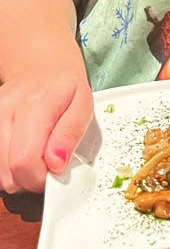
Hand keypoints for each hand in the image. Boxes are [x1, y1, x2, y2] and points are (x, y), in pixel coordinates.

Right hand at [0, 66, 93, 191]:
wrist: (41, 69)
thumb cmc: (65, 88)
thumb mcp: (83, 105)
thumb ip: (70, 134)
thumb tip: (56, 164)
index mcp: (34, 105)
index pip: (24, 160)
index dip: (40, 178)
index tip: (55, 173)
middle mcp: (4, 111)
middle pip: (7, 173)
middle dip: (30, 179)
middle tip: (47, 165)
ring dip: (17, 175)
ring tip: (35, 156)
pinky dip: (6, 167)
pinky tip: (20, 153)